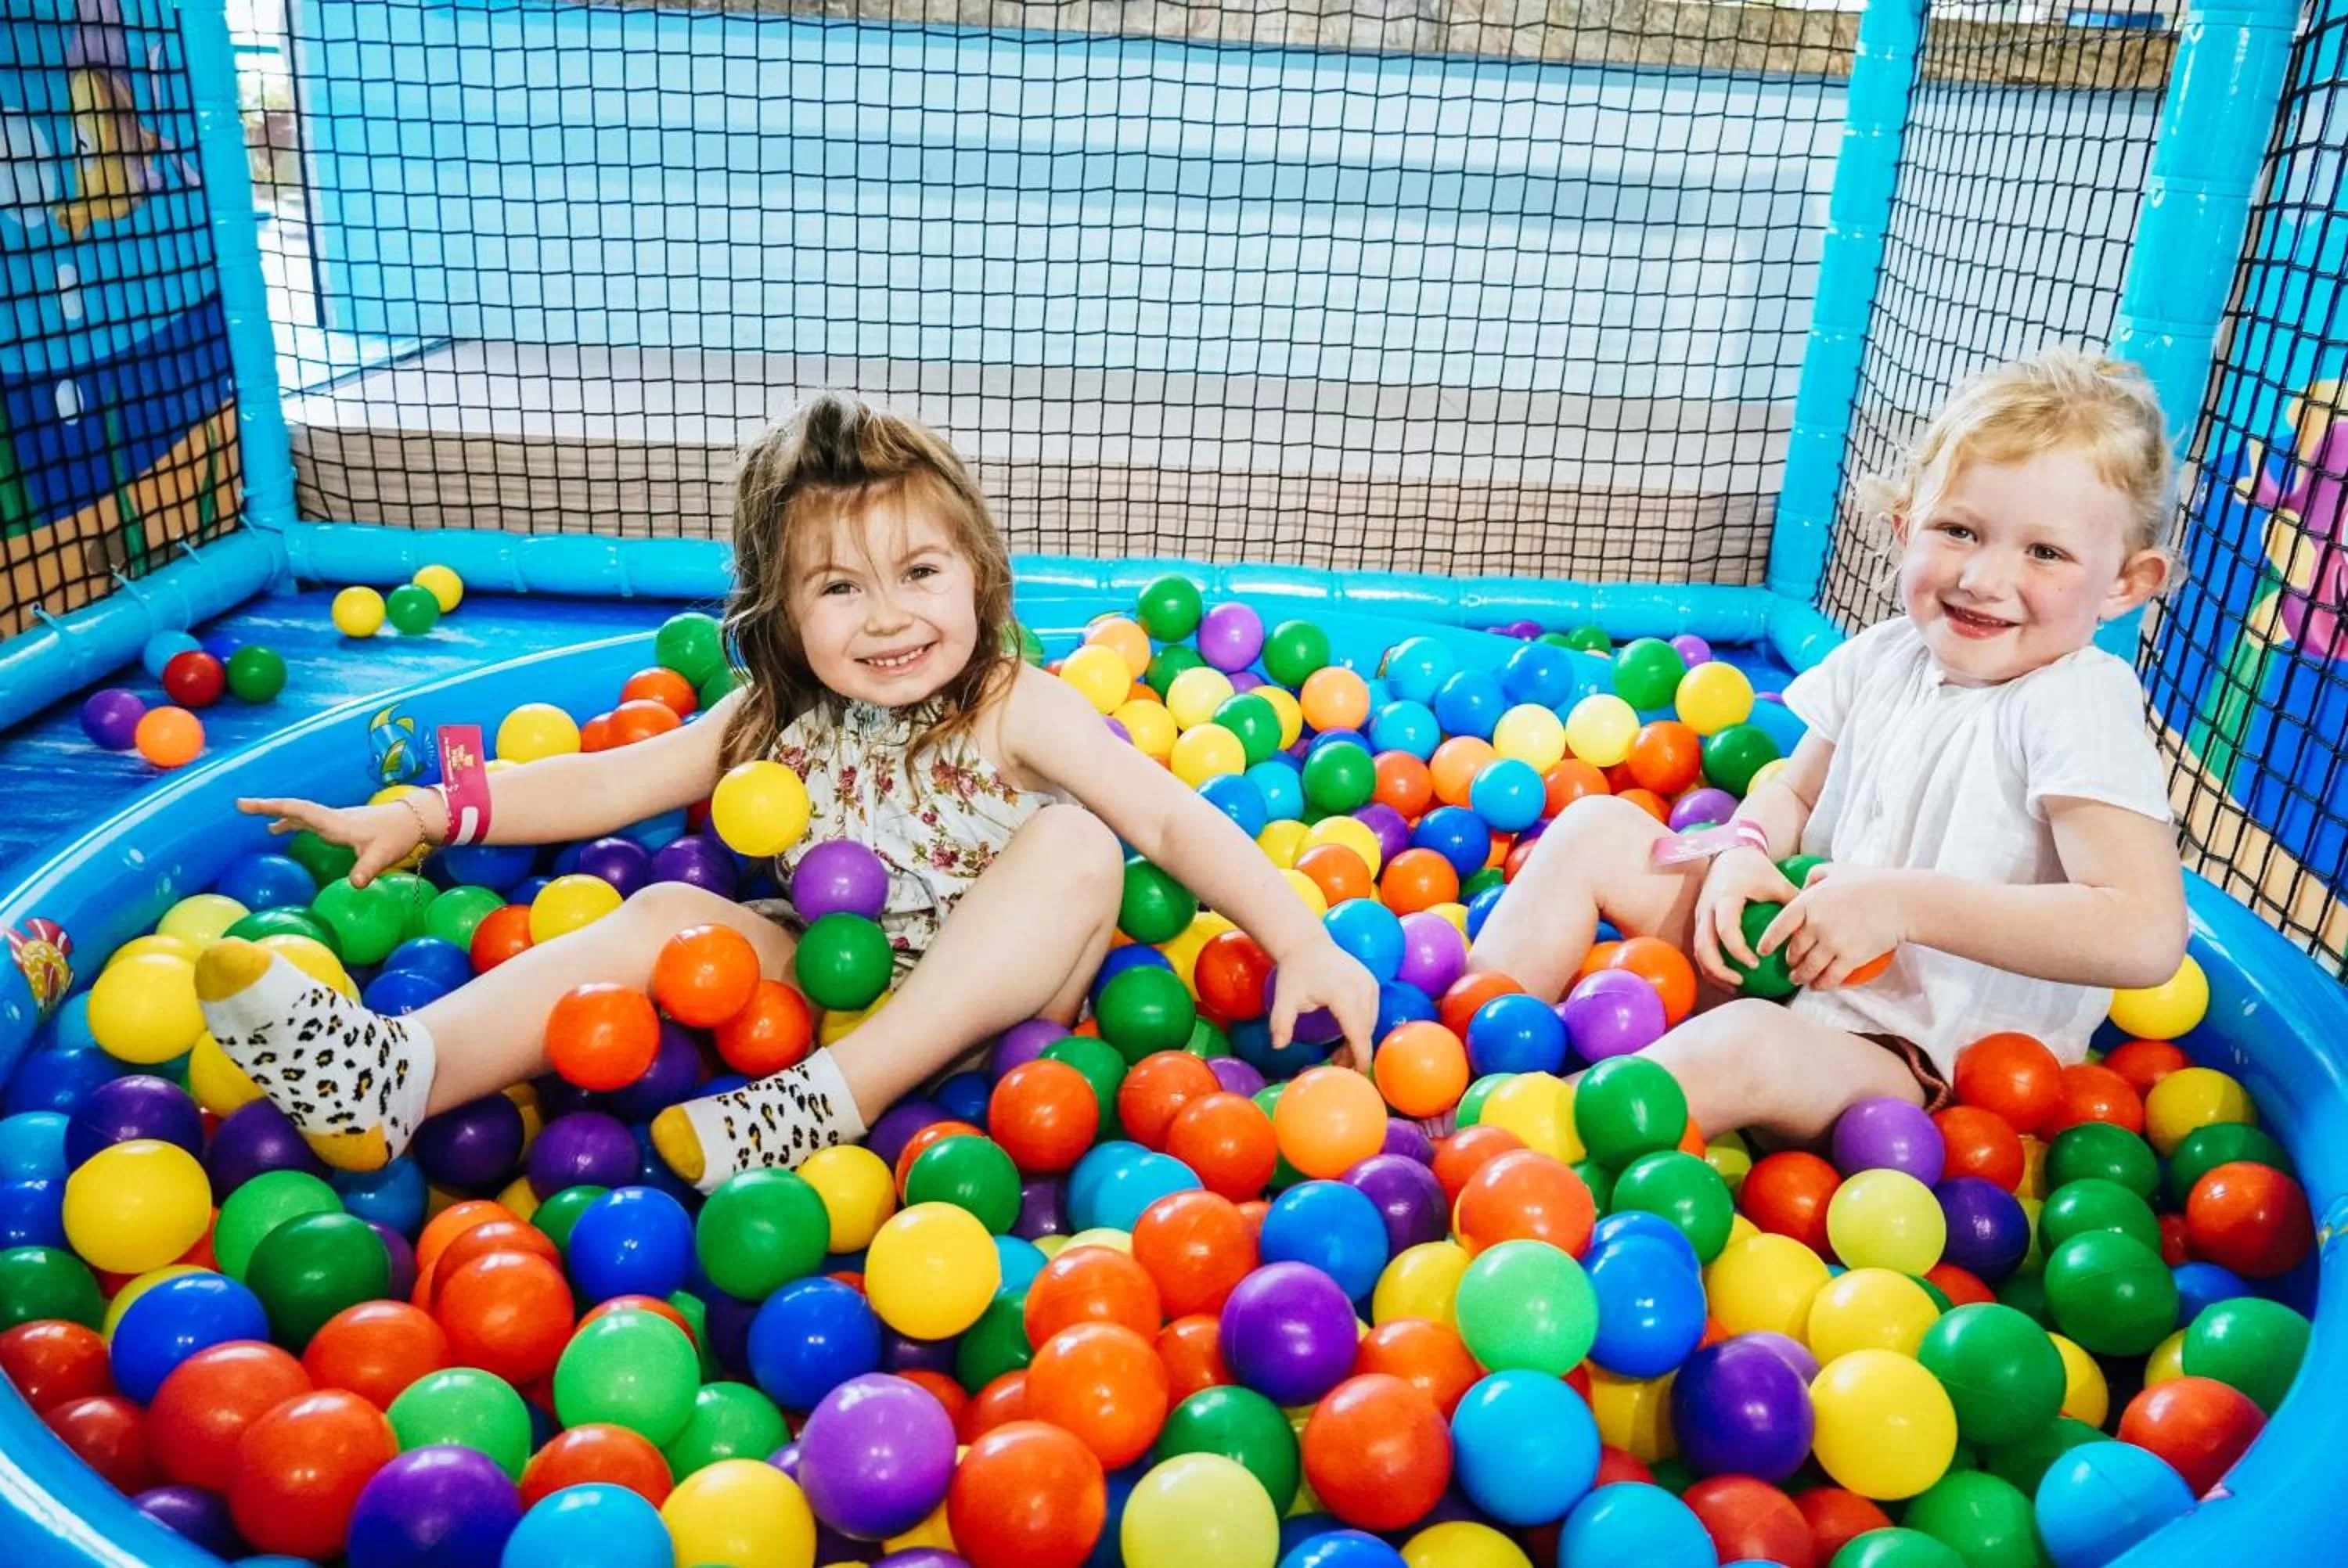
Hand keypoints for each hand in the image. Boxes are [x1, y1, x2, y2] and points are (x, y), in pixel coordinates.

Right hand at [239, 794, 441, 888]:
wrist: (413, 820)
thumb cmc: (397, 835)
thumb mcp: (383, 855)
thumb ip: (367, 869)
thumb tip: (354, 886)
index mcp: (336, 822)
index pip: (299, 811)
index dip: (273, 807)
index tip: (248, 804)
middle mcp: (331, 818)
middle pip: (294, 809)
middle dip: (268, 807)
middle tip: (240, 805)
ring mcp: (335, 820)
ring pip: (301, 814)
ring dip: (279, 815)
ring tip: (258, 822)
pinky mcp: (339, 824)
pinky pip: (309, 820)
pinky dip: (292, 822)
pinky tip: (283, 829)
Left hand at [1267, 937, 1380, 1071]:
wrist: (1306, 944)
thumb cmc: (1295, 972)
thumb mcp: (1284, 998)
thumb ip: (1281, 1022)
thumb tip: (1278, 1047)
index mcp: (1344, 994)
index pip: (1358, 1033)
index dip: (1360, 1056)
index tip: (1358, 1074)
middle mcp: (1362, 988)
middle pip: (1366, 1030)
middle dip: (1355, 1051)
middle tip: (1336, 1065)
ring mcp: (1369, 984)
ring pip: (1370, 1022)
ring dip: (1358, 1040)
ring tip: (1338, 1053)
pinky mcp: (1371, 982)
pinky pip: (1371, 1011)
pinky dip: (1361, 1026)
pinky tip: (1346, 1034)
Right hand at [1691, 846, 1801, 988]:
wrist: (1728, 853)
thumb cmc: (1754, 868)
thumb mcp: (1776, 881)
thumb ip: (1792, 902)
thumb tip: (1812, 927)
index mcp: (1726, 897)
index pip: (1726, 929)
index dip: (1738, 950)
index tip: (1755, 963)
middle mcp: (1707, 908)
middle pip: (1703, 946)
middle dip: (1719, 969)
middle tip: (1741, 981)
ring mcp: (1700, 915)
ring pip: (1698, 951)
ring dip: (1713, 972)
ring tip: (1735, 985)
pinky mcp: (1699, 921)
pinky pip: (1701, 948)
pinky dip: (1712, 965)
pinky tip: (1731, 976)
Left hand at [1758, 863, 1911, 989]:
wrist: (1900, 901)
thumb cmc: (1870, 882)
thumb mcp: (1836, 869)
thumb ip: (1814, 876)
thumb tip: (1802, 887)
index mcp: (1808, 902)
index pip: (1779, 926)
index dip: (1769, 941)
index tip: (1763, 951)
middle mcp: (1816, 924)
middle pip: (1794, 950)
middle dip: (1789, 961)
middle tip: (1789, 965)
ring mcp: (1833, 943)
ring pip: (1809, 968)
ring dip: (1801, 977)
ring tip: (1799, 979)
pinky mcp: (1850, 958)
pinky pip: (1830, 977)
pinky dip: (1822, 985)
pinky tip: (1819, 986)